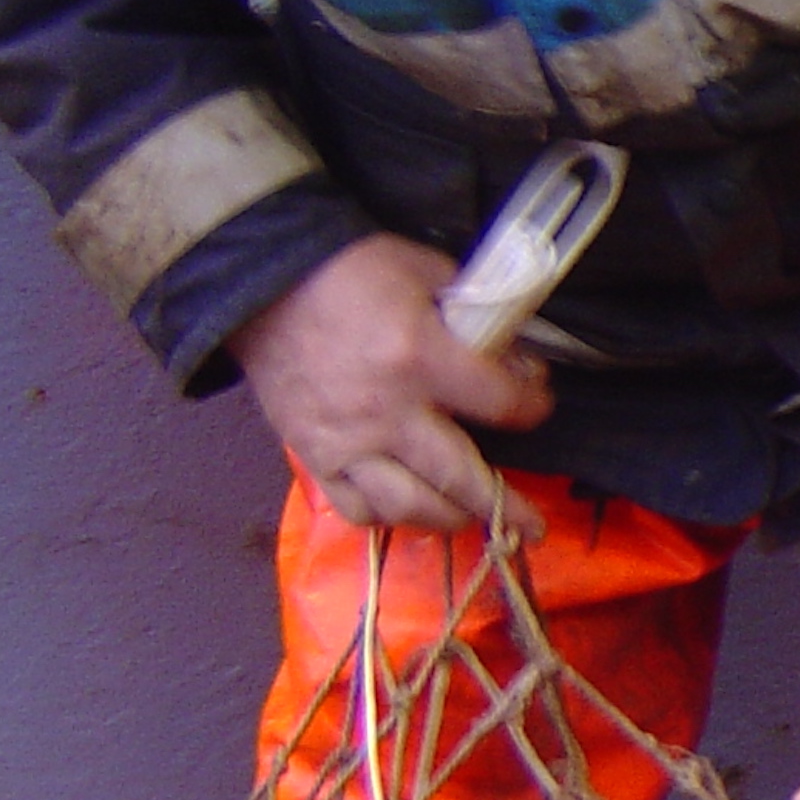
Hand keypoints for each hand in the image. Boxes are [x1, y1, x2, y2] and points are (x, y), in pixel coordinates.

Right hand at [228, 233, 554, 537]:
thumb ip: (476, 317)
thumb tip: (516, 359)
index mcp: (421, 357)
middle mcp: (387, 411)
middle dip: (504, 506)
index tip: (535, 404)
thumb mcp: (427, 272)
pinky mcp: (311, 456)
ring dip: (447, 518)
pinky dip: (386, 516)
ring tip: (468, 515)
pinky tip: (408, 507)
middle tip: (531, 526)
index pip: (501, 404)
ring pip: (408, 506)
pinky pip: (355, 508)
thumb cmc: (351, 273)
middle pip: (460, 477)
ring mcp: (345, 442)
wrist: (263, 284)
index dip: (531, 407)